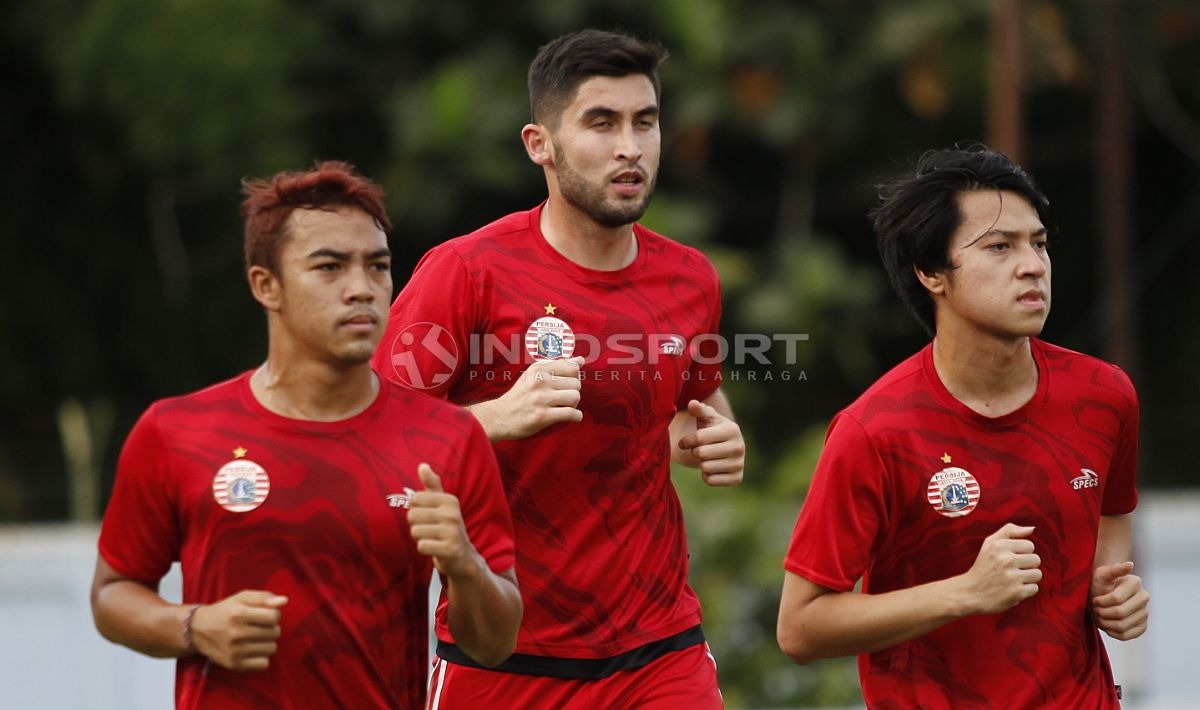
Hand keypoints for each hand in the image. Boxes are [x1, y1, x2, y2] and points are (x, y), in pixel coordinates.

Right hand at [189, 590, 286, 671]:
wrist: (197, 630)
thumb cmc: (224, 611)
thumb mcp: (241, 598)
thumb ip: (264, 597)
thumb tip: (284, 601)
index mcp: (239, 614)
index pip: (274, 616)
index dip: (274, 614)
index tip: (265, 615)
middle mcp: (237, 633)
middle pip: (274, 633)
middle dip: (270, 628)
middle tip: (258, 627)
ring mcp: (235, 651)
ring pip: (271, 648)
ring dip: (267, 642)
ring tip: (255, 638)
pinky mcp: (234, 665)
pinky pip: (264, 664)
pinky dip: (262, 657)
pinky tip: (253, 650)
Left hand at [408, 464, 481, 578]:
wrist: (463, 557)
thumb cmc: (448, 527)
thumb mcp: (443, 504)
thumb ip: (432, 485)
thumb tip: (422, 465)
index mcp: (450, 500)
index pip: (415, 499)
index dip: (416, 510)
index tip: (429, 517)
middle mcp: (452, 514)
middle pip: (412, 515)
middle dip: (416, 525)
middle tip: (430, 530)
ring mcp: (452, 532)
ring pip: (415, 532)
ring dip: (420, 538)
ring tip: (433, 539)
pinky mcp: (449, 549)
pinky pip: (422, 546)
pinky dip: (424, 549)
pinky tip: (435, 549)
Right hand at [482, 357, 583, 439]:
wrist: (499, 417)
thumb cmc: (519, 396)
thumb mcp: (533, 375)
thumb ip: (557, 366)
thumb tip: (581, 360)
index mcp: (538, 369)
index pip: (572, 367)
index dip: (574, 377)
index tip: (567, 384)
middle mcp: (540, 381)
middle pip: (576, 383)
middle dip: (573, 392)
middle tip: (563, 398)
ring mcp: (542, 398)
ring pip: (575, 397)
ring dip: (573, 404)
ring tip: (564, 406)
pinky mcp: (543, 416)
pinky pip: (571, 414)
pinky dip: (575, 417)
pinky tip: (570, 416)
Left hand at [676, 399, 744, 486]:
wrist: (724, 445)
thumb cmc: (711, 428)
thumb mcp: (705, 416)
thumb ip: (698, 409)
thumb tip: (692, 404)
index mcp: (732, 429)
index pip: (700, 438)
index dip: (687, 441)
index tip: (684, 442)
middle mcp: (739, 447)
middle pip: (701, 454)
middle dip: (695, 452)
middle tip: (698, 449)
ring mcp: (740, 463)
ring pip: (706, 468)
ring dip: (701, 463)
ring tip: (707, 457)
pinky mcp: (737, 478)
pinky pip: (711, 481)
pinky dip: (707, 476)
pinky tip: (712, 468)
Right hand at [956, 524, 1041, 614]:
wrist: (969, 593)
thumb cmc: (983, 566)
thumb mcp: (990, 543)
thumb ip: (1009, 531)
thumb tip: (1032, 529)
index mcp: (1000, 546)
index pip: (1030, 546)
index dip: (1021, 553)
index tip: (1009, 559)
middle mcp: (1006, 560)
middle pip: (1036, 560)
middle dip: (1026, 566)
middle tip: (1011, 571)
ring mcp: (1011, 577)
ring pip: (1037, 574)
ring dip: (1027, 578)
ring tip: (1013, 580)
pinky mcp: (1016, 593)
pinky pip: (1034, 588)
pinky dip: (1025, 591)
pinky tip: (1012, 589)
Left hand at [1090, 561, 1148, 639]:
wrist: (1101, 595)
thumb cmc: (1099, 583)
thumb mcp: (1101, 574)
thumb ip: (1114, 569)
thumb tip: (1130, 564)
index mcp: (1135, 582)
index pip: (1116, 599)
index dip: (1100, 602)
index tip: (1095, 599)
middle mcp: (1144, 597)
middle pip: (1120, 613)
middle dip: (1102, 613)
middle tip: (1096, 609)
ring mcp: (1145, 612)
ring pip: (1123, 626)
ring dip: (1105, 623)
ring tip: (1100, 616)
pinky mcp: (1142, 626)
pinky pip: (1127, 636)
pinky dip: (1113, 633)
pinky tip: (1107, 624)